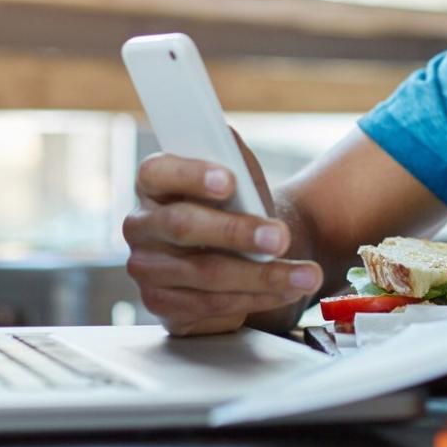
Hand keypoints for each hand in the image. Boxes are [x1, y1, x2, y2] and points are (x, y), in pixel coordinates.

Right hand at [122, 131, 322, 335]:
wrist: (245, 249)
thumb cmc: (239, 203)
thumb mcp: (238, 172)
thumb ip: (231, 155)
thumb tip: (225, 140)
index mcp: (153, 183)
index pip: (157, 172)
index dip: (191, 175)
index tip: (229, 181)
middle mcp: (141, 226)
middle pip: (183, 226)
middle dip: (237, 232)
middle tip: (280, 238)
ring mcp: (147, 269)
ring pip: (205, 274)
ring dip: (261, 276)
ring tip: (305, 275)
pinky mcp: (164, 306)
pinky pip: (210, 306)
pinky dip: (254, 300)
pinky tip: (283, 292)